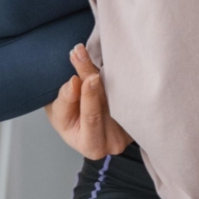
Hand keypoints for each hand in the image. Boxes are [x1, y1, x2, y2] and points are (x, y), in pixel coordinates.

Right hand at [44, 44, 133, 158]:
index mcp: (91, 145)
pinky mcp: (138, 117)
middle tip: (81, 53)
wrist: (86, 122)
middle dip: (92, 75)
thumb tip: (74, 83)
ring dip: (106, 72)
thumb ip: (65, 100)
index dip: (88, 96)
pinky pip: (127, 93)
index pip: (90, 117)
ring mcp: (129, 129)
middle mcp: (114, 141)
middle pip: (105, 102)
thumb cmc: (70, 120)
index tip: (83, 77)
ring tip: (91, 53)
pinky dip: (118, 77)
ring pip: (118, 95)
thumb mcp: (60, 113)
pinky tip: (110, 63)